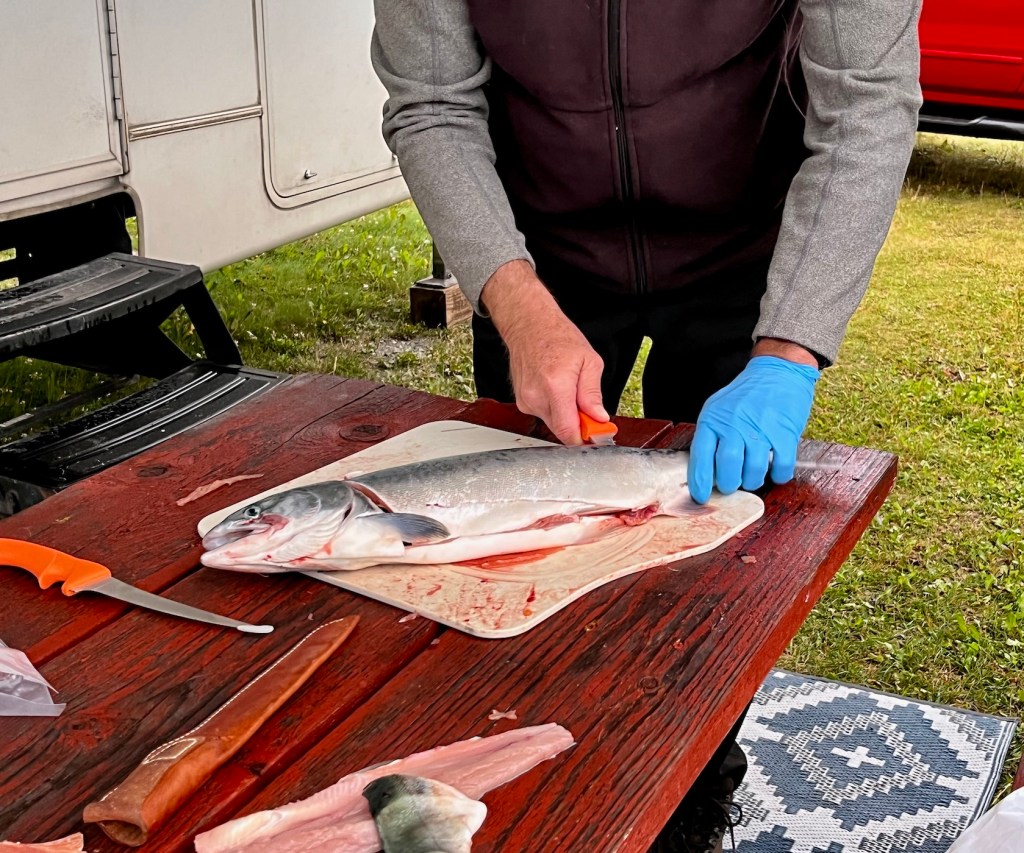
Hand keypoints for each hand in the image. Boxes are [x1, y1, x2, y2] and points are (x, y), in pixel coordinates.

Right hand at [481, 261, 607, 444]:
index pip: (568, 431)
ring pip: (553, 423)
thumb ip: (593, 393)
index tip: (596, 434)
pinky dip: (555, 408)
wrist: (529, 324)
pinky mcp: (522, 402)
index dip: (585, 437)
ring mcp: (526, 401)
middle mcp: (536, 397)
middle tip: (588, 407)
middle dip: (578, 423)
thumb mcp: (589, 360)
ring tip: (569, 390)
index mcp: (556, 386)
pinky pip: (544, 415)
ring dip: (566, 414)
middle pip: (562, 430)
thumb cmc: (557, 337)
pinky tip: (555, 389)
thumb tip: (598, 417)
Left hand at [687, 348, 819, 503]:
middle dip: (728, 485)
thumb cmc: (746, 396)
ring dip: (753, 481)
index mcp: (713, 420)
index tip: (700, 497)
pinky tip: (775, 471)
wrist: (777, 372)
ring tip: (752, 477)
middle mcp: (734, 425)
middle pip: (727, 468)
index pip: (701, 456)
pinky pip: (780, 466)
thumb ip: (712, 436)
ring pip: (753, 471)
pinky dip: (778, 475)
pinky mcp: (784, 433)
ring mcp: (760, 429)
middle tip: (732, 485)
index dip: (700, 482)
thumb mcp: (718, 409)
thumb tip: (705, 471)